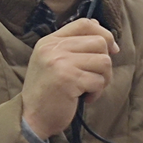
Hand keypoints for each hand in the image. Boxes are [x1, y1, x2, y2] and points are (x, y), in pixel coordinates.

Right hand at [20, 17, 118, 139]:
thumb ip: (72, 43)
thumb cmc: (48, 90)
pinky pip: (99, 81)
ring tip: (89, 88)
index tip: (112, 50)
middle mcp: (53, 48)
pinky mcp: (69, 80)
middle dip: (106, 62)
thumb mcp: (53, 60)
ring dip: (103, 78)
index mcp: (50, 41)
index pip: (84, 24)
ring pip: (104, 61)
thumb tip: (97, 24)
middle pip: (100, 42)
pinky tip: (85, 98)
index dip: (104, 33)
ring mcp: (60, 63)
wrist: (31, 118)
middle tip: (95, 77)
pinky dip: (97, 92)